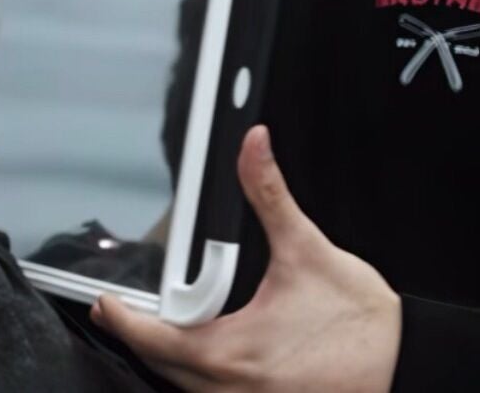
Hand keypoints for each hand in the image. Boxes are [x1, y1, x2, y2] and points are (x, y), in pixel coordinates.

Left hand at [91, 126, 401, 391]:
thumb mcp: (308, 251)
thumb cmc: (361, 323)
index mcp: (235, 351)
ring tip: (158, 326)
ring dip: (167, 357)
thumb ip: (269, 196)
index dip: (124, 322)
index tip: (107, 304)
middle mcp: (233, 389)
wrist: (407, 362)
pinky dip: (193, 375)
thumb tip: (253, 147)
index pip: (157, 342)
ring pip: (183, 385)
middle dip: (140, 336)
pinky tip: (200, 350)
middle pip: (162, 365)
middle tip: (124, 310)